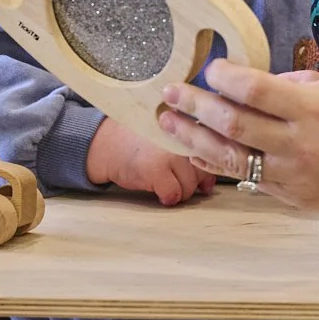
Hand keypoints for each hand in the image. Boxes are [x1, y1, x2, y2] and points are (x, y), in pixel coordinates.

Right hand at [85, 119, 215, 205]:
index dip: (207, 165)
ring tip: (165, 180)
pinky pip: (174, 194)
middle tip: (175, 176)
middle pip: (203, 171)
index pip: (213, 150)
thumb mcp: (170, 136)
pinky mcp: (156, 169)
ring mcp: (170, 152)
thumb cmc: (140, 141)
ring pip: (190, 185)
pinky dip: (167, 197)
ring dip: (180, 190)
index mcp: (187, 123)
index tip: (198, 171)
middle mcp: (181, 135)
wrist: (105, 143)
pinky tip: (157, 188)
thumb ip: (193, 150)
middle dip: (192, 181)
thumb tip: (210, 185)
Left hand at [156, 58, 318, 217]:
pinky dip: (220, 165)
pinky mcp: (295, 199)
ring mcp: (295, 177)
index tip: (209, 66)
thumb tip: (254, 85)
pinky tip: (199, 152)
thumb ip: (296, 87)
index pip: (254, 90)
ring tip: (169, 122)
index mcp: (316, 110)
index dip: (224, 76)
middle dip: (194, 105)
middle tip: (171, 91)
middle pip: (233, 124)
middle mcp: (301, 145)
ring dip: (194, 138)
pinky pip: (249, 180)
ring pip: (231, 157)